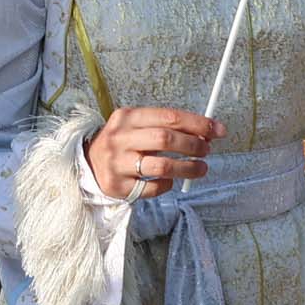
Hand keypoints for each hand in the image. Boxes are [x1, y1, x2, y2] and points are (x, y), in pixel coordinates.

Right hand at [83, 105, 220, 198]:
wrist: (88, 164)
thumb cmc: (122, 143)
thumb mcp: (136, 125)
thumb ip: (165, 126)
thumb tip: (205, 132)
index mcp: (126, 117)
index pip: (169, 116)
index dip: (197, 123)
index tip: (217, 130)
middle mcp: (120, 138)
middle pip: (165, 139)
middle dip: (193, 145)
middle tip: (206, 150)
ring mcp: (118, 163)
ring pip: (162, 166)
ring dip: (188, 168)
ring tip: (200, 168)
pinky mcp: (118, 186)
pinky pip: (152, 187)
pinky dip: (167, 185)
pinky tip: (171, 180)